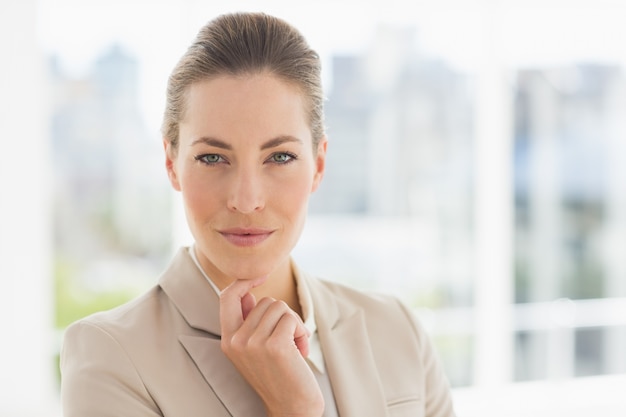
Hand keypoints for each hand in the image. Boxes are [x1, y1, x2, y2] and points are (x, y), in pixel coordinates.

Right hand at [220, 278, 323, 416]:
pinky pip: (291, 318)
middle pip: (265, 301)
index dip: (244, 281)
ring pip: (280, 307)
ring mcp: (253, 343)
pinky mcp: (274, 345)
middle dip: (283, 315)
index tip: (262, 274)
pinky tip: (301, 352)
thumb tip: (248, 292)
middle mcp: (235, 341)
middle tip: (288, 338)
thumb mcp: (255, 347)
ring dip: (294, 324)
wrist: (292, 407)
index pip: (227, 297)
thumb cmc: (278, 374)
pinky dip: (301, 332)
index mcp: (228, 339)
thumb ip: (248, 321)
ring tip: (294, 346)